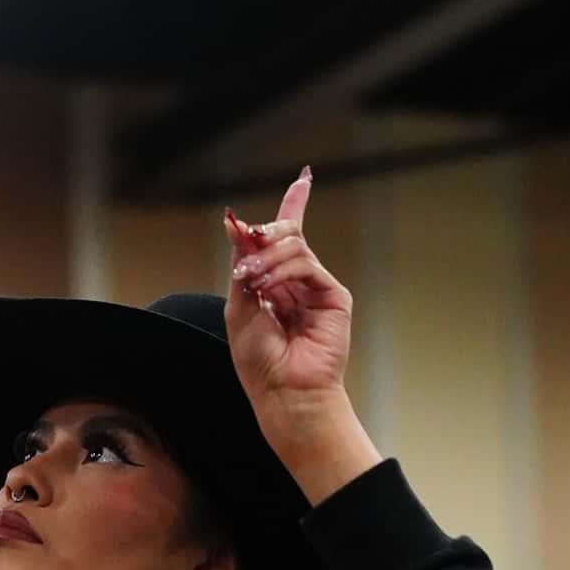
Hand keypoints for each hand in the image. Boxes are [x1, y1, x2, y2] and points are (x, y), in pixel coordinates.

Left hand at [223, 170, 370, 489]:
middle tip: (245, 258)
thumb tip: (235, 223)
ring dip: (266, 259)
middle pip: (286, 234)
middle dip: (262, 237)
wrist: (282, 391)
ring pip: (293, 246)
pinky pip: (306, 265)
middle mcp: (299, 282)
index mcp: (277, 283)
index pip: (287, 236)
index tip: (304, 178)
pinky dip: (283, 271)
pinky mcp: (334, 296)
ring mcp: (318, 287)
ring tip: (252, 282)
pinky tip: (268, 289)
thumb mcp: (238, 305)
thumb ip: (241, 262)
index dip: (295, 205)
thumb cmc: (258, 360)